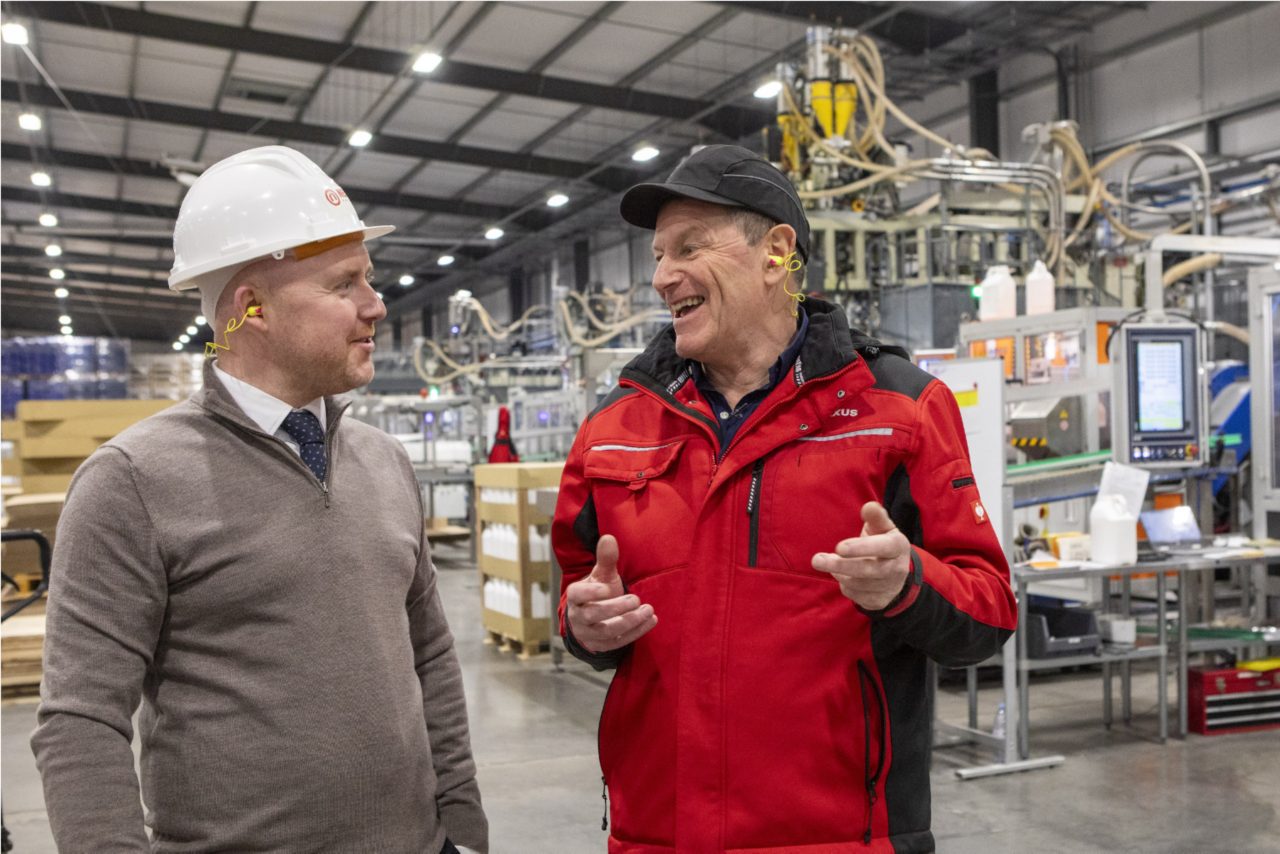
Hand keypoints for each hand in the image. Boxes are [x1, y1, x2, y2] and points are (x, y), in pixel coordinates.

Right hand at [564, 534, 656, 652]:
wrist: (595, 616)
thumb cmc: (600, 591)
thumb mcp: (602, 574)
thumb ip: (606, 558)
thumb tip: (609, 538)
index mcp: (575, 596)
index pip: (577, 595)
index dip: (591, 592)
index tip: (608, 587)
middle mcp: (578, 617)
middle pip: (594, 615)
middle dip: (617, 608)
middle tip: (636, 599)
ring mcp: (588, 634)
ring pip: (607, 631)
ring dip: (630, 621)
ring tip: (648, 610)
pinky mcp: (601, 646)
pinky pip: (618, 642)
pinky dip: (636, 632)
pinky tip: (650, 621)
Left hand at [811, 501, 911, 610]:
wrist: (896, 574)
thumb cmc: (882, 543)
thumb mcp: (882, 528)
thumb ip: (876, 517)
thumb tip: (869, 506)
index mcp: (898, 546)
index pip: (883, 547)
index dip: (861, 548)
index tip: (839, 547)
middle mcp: (896, 569)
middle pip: (868, 570)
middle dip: (841, 566)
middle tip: (817, 560)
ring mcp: (888, 587)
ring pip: (859, 584)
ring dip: (838, 573)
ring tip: (826, 561)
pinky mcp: (879, 601)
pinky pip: (855, 595)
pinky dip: (844, 585)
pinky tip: (841, 575)